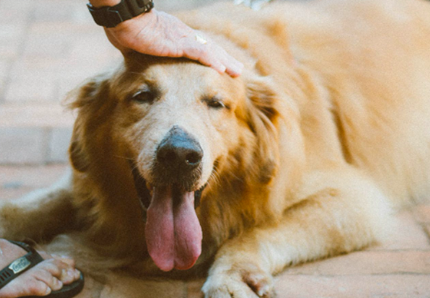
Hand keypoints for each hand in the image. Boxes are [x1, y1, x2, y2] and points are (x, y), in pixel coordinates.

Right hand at [104, 9, 243, 76]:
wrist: (123, 17)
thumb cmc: (126, 28)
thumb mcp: (137, 45)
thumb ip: (143, 51)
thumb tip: (134, 57)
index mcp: (176, 36)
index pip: (200, 47)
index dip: (213, 55)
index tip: (223, 65)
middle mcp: (183, 35)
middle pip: (210, 48)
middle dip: (225, 59)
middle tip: (238, 70)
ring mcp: (182, 38)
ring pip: (210, 50)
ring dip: (224, 61)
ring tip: (237, 72)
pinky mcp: (177, 43)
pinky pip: (199, 52)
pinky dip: (211, 60)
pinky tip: (221, 69)